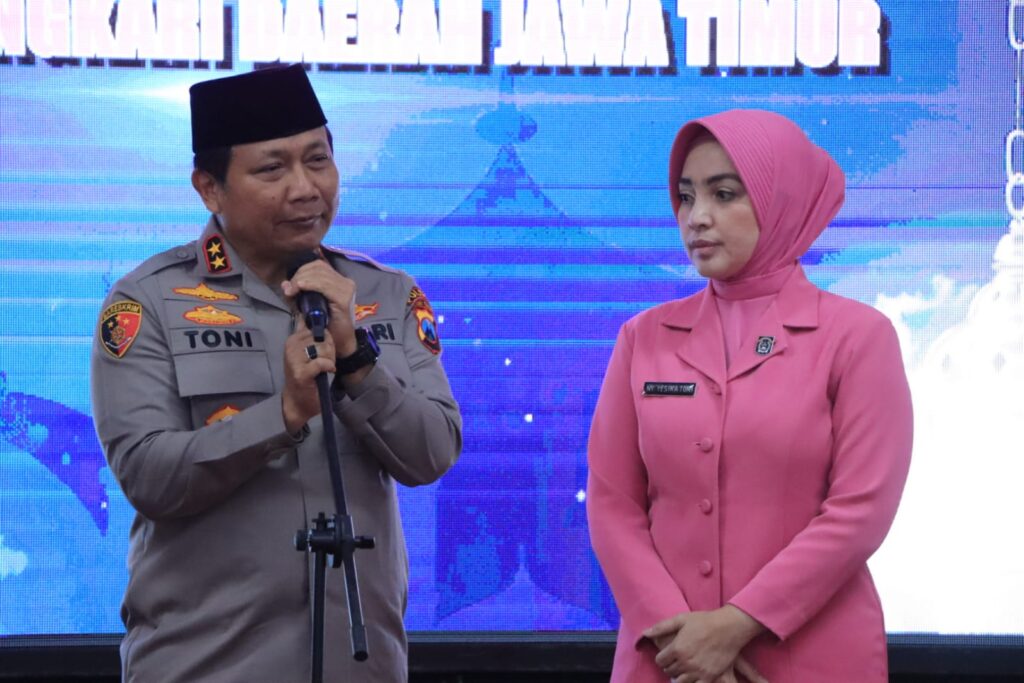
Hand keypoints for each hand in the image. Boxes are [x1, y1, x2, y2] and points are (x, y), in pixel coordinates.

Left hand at [281, 256, 357, 356]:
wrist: (340, 343)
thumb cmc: (327, 325)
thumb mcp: (309, 306)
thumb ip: (298, 294)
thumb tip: (285, 284)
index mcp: (338, 281)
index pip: (318, 266)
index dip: (302, 271)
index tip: (290, 285)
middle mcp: (345, 282)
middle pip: (318, 267)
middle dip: (300, 275)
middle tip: (289, 290)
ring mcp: (346, 289)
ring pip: (320, 274)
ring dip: (302, 280)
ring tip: (292, 291)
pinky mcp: (344, 298)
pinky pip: (324, 285)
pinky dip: (311, 284)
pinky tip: (301, 287)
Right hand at [281, 316, 335, 433]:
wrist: (298, 402)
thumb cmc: (305, 376)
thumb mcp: (306, 352)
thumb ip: (310, 336)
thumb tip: (313, 316)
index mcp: (293, 339)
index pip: (315, 326)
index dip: (325, 336)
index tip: (324, 348)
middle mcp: (291, 346)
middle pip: (322, 336)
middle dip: (329, 349)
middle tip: (325, 361)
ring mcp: (294, 359)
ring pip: (323, 348)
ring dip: (329, 358)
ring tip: (324, 367)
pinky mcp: (301, 372)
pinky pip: (321, 362)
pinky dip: (328, 367)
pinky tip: (327, 372)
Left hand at [645, 606, 763, 681]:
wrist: (729, 627)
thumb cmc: (704, 621)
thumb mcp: (681, 619)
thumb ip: (661, 627)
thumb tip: (645, 633)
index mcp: (677, 648)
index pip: (660, 661)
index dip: (662, 658)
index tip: (666, 655)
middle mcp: (686, 662)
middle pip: (669, 671)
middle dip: (670, 666)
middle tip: (676, 660)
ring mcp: (698, 671)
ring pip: (680, 681)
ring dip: (680, 675)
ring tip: (684, 668)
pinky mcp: (710, 677)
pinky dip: (692, 682)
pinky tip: (693, 676)